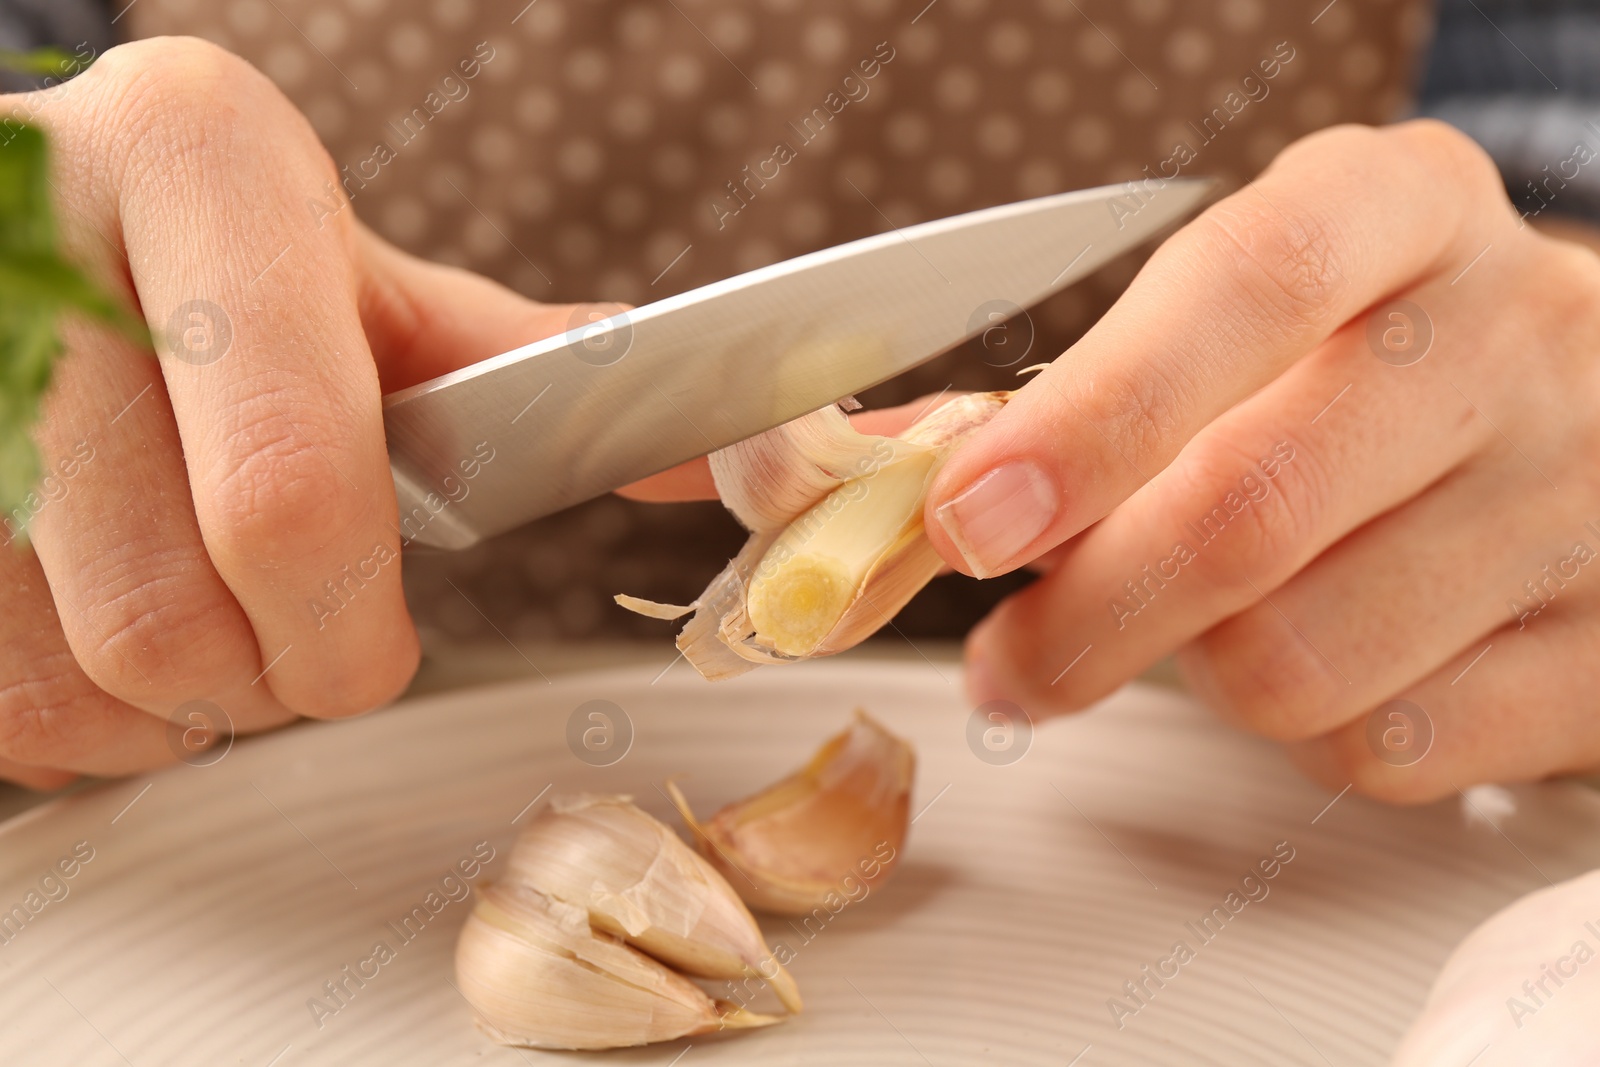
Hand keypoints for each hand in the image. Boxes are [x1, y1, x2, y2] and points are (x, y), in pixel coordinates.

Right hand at [1, 38, 605, 787]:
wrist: (34, 224)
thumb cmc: (223, 265)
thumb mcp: (362, 283)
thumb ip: (525, 370)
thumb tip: (716, 447)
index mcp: (192, 164)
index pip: (287, 487)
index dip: (341, 623)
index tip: (366, 651)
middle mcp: (26, 238)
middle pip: (169, 620)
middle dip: (260, 679)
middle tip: (286, 635)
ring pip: (64, 676)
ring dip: (158, 701)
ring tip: (192, 608)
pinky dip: (61, 707)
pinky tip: (94, 616)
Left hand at [924, 120, 1599, 802]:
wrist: (1590, 426)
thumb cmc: (1371, 370)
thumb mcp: (1249, 322)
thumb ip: (1082, 394)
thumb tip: (910, 482)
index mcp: (1401, 213)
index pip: (1246, 289)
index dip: (1088, 418)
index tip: (969, 516)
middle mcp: (1512, 337)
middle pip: (1245, 511)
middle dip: (1083, 615)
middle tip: (1012, 658)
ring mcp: (1583, 497)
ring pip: (1294, 661)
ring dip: (1202, 675)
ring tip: (1219, 626)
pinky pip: (1380, 750)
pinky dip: (1308, 737)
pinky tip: (1330, 665)